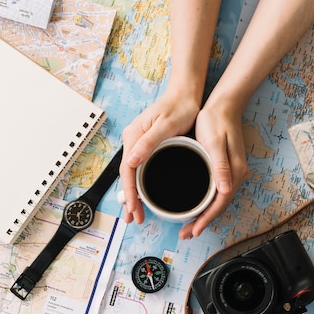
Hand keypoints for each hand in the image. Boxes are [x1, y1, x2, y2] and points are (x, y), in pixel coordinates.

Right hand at [119, 87, 200, 224]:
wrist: (185, 94)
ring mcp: (139, 143)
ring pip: (133, 174)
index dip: (130, 192)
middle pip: (128, 175)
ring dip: (134, 194)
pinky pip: (140, 168)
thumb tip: (132, 161)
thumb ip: (148, 142)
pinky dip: (140, 184)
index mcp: (134, 137)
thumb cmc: (179, 107)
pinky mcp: (148, 145)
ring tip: (136, 213)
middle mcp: (133, 141)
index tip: (134, 209)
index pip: (127, 170)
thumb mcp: (166, 125)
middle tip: (134, 219)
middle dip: (130, 199)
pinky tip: (144, 195)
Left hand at [179, 102, 248, 239]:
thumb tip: (224, 190)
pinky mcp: (225, 168)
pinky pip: (216, 191)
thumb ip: (220, 166)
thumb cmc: (216, 121)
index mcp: (234, 172)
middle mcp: (236, 175)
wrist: (224, 105)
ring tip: (189, 226)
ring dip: (204, 214)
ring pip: (218, 200)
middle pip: (219, 206)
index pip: (219, 203)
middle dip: (203, 222)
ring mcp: (232, 172)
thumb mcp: (214, 143)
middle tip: (186, 234)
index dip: (206, 219)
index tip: (193, 231)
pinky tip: (197, 206)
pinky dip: (207, 202)